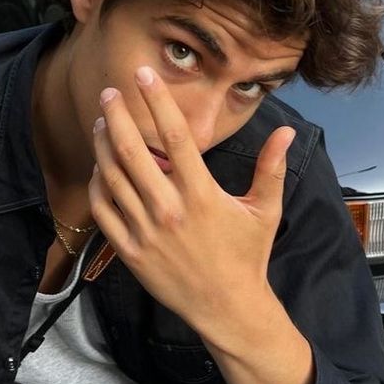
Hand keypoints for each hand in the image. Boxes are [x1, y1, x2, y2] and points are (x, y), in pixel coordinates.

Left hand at [88, 65, 294, 341]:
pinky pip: (104, 211)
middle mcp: (169, 209)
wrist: (226, 307)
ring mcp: (145, 232)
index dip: (157, 102)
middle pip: (133, 151)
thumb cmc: (247, 255)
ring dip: (103, 145)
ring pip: (113, 178)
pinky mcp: (129, 252)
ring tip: (101, 123)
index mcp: (201, 194)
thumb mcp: (264, 210)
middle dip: (117, 116)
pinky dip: (98, 185)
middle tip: (109, 92)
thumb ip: (271, 168)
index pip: (176, 137)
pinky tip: (100, 168)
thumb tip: (286, 130)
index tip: (143, 76)